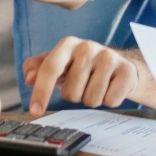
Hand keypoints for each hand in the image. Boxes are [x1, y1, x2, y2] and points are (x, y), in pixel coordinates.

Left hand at [23, 37, 139, 116]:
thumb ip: (39, 68)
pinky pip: (110, 101)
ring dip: (92, 99)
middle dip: (75, 95)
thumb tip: (29, 78)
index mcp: (68, 44)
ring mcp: (109, 57)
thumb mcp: (60, 64)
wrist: (120, 65)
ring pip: (91, 99)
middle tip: (83, 84)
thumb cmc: (84, 67)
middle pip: (71, 92)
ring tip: (97, 85)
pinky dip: (109, 100)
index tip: (35, 110)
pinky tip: (111, 87)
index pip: (50, 69)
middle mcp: (88, 47)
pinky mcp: (126, 70)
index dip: (41, 91)